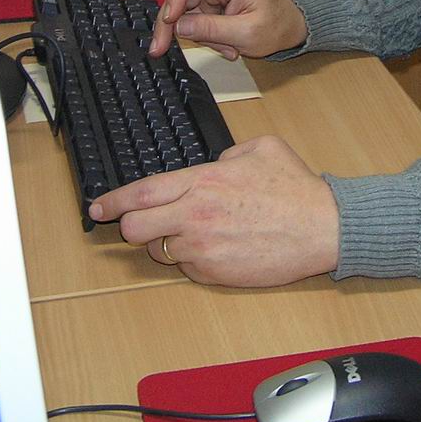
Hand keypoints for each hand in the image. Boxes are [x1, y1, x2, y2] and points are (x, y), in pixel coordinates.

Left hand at [88, 136, 339, 285]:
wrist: (322, 228)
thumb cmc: (296, 189)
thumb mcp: (262, 148)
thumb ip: (227, 153)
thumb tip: (214, 164)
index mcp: (202, 181)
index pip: (141, 193)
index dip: (113, 201)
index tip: (98, 206)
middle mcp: (195, 216)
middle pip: (136, 229)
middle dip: (133, 227)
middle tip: (144, 224)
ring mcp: (203, 248)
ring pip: (162, 251)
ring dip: (171, 243)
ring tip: (202, 232)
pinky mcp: (215, 273)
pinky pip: (189, 268)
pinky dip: (196, 259)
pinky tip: (221, 247)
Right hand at [148, 0, 307, 59]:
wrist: (289, 29)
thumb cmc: (276, 25)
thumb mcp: (246, 32)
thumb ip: (212, 29)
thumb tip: (179, 27)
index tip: (169, 19)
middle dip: (170, 23)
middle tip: (160, 48)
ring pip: (185, 15)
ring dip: (199, 37)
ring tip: (227, 48)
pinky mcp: (211, 12)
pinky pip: (196, 26)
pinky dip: (207, 40)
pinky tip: (228, 47)